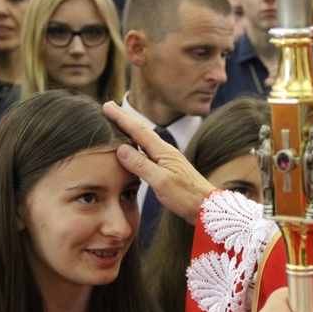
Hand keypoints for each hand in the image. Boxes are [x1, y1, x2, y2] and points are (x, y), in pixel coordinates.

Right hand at [103, 101, 214, 223]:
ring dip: (130, 129)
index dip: (121, 118)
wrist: (206, 207)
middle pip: (141, 130)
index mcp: (163, 151)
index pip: (138, 130)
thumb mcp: (161, 181)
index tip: (107, 106)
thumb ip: (141, 165)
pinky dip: (136, 144)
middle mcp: (165, 152)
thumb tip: (121, 148)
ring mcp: (167, 160)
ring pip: (144, 139)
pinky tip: (133, 146)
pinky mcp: (167, 169)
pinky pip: (147, 151)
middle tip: (109, 105)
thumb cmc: (186, 196)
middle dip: (124, 117)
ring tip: (118, 121)